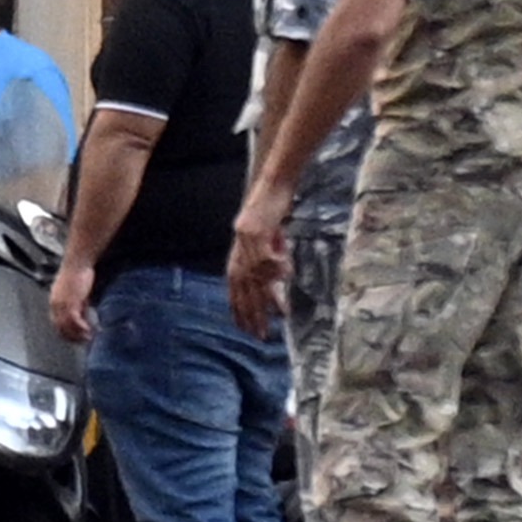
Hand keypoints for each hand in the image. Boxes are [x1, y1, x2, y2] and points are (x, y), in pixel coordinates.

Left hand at [48, 260, 93, 343]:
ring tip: (88, 338)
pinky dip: (82, 328)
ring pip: (67, 326)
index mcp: (54, 302)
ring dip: (78, 334)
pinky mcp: (70, 302)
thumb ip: (78, 305)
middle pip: (60, 327)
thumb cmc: (78, 274)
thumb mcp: (76, 293)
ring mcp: (61, 305)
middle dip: (72, 336)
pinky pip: (74, 321)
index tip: (76, 337)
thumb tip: (83, 316)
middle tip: (83, 341)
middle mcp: (55, 305)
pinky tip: (90, 331)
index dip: (66, 332)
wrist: (77, 262)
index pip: (57, 323)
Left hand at [226, 185, 291, 336]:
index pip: (235, 291)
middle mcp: (239, 253)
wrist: (270, 186)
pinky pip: (267, 255)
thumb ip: (270, 259)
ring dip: (267, 299)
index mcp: (237, 257)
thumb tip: (280, 277)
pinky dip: (276, 268)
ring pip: (255, 277)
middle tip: (261, 335)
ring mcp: (245, 243)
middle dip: (252, 314)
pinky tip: (286, 278)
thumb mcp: (268, 241)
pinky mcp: (256, 231)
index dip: (239, 311)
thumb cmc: (270, 214)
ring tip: (277, 318)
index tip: (245, 330)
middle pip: (243, 290)